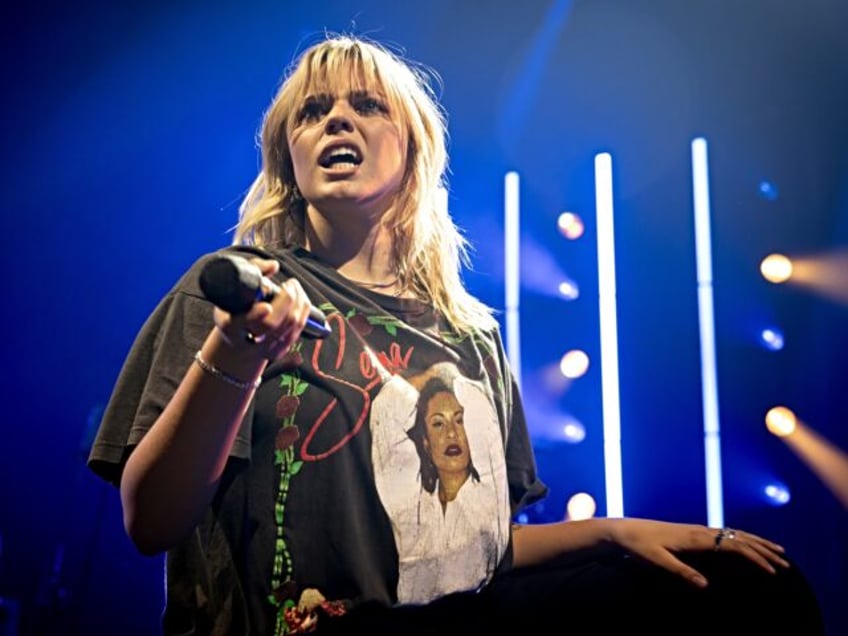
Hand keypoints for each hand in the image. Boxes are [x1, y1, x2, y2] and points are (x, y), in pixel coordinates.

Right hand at [213, 257, 312, 359]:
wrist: (237, 342)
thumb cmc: (235, 309)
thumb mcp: (234, 287)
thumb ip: (252, 270)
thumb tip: (273, 265)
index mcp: (230, 325)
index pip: (241, 322)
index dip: (255, 315)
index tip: (266, 307)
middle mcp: (246, 340)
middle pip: (272, 324)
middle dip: (286, 300)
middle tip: (289, 283)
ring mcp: (264, 349)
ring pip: (289, 326)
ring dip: (298, 301)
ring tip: (294, 287)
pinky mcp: (280, 351)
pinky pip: (298, 330)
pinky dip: (302, 310)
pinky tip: (299, 298)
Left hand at [610, 518, 789, 587]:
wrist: (625, 530)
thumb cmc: (639, 546)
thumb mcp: (658, 561)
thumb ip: (681, 572)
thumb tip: (706, 585)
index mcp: (694, 537)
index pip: (733, 545)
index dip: (755, 557)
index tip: (772, 570)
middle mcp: (699, 530)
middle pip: (739, 537)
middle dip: (764, 549)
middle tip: (786, 563)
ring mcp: (696, 529)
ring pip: (734, 534)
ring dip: (756, 542)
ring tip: (777, 551)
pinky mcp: (692, 532)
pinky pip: (724, 534)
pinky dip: (742, 539)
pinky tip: (747, 544)